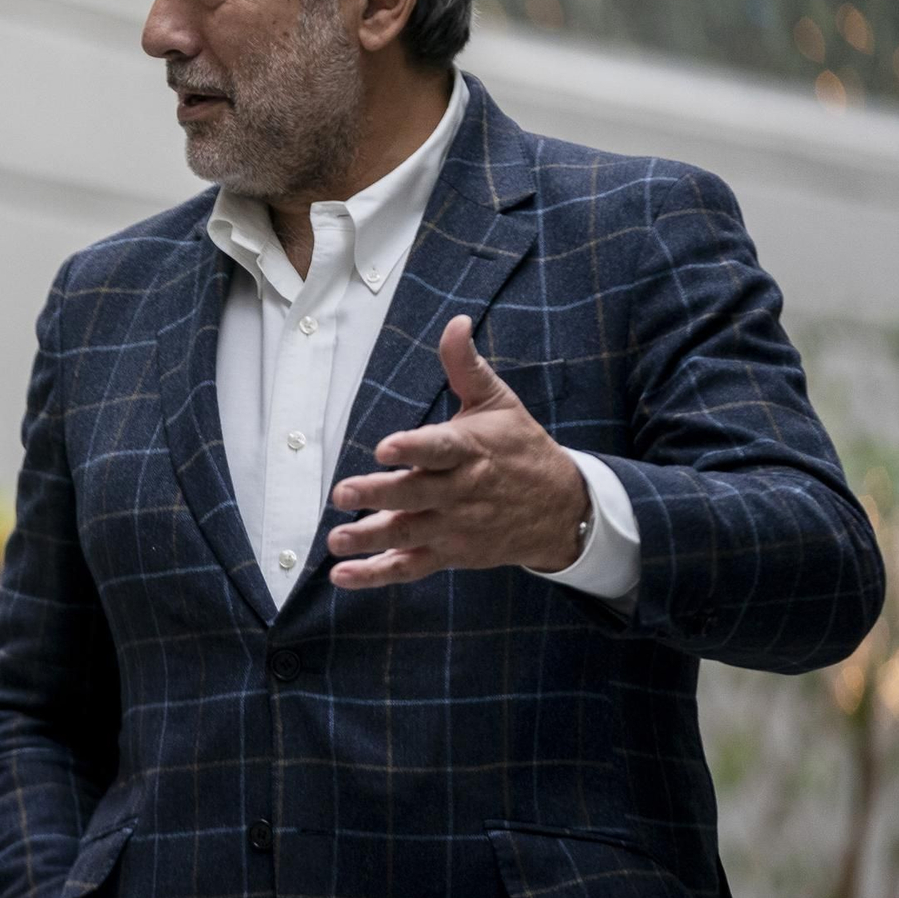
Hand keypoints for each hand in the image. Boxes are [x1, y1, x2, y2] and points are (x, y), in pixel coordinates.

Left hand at [326, 315, 588, 589]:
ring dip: (370, 538)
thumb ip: (466, 366)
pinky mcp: (450, 553)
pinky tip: (344, 575)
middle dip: (379, 495)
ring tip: (336, 540)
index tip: (385, 448)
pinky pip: (411, 567)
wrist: (562, 509)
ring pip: (409, 533)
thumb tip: (455, 322)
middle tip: (342, 494)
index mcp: (471, 450)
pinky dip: (377, 574)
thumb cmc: (521, 448)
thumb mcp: (499, 402)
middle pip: (416, 494)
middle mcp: (461, 491)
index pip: (440, 449)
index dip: (413, 448)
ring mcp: (455, 526)